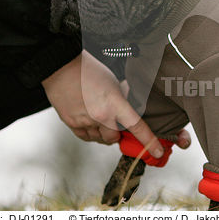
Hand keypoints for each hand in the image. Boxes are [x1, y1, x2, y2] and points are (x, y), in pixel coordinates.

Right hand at [41, 51, 162, 155]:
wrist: (61, 67)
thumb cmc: (89, 71)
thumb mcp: (113, 83)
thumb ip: (121, 100)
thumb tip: (128, 111)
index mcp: (115, 104)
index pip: (136, 127)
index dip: (149, 141)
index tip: (157, 151)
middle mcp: (100, 116)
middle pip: (114, 138)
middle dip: (118, 134)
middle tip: (116, 123)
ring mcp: (85, 122)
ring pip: (100, 139)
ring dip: (103, 133)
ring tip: (100, 117)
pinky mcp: (71, 124)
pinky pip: (86, 137)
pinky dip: (91, 133)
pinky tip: (90, 121)